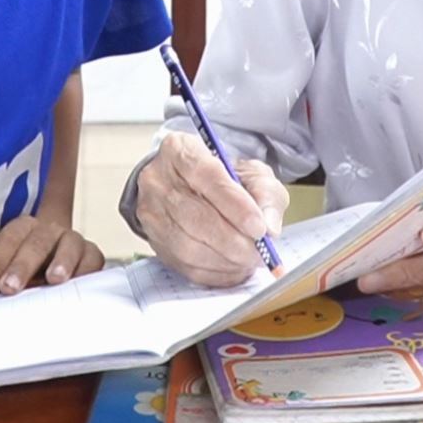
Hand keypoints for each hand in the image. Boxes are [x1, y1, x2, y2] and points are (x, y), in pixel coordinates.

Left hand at [0, 213, 104, 294]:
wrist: (50, 265)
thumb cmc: (16, 266)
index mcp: (22, 228)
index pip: (9, 238)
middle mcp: (49, 230)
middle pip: (37, 242)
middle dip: (22, 265)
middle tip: (9, 288)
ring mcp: (72, 241)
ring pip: (69, 244)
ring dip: (61, 260)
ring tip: (53, 279)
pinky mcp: (91, 256)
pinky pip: (93, 258)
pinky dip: (87, 269)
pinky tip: (77, 282)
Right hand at [134, 132, 288, 287]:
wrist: (193, 189)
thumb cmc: (223, 179)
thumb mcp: (252, 174)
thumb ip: (266, 195)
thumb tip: (270, 228)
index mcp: (180, 150)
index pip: (207, 176)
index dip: (235, 205)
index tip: (259, 227)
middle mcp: (158, 180)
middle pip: (195, 216)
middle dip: (233, 240)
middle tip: (259, 251)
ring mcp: (151, 213)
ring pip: (188, 246)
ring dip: (225, 259)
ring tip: (249, 259)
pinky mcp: (154, 241)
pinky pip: (185, 266)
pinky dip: (215, 272)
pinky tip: (233, 267)